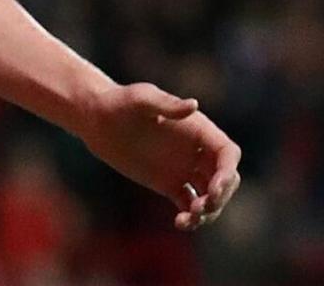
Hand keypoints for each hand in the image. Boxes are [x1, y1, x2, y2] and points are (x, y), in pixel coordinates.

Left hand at [77, 82, 240, 230]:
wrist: (96, 119)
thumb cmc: (117, 103)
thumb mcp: (140, 100)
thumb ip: (165, 104)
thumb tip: (194, 105)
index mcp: (198, 130)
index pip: (227, 153)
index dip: (227, 172)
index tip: (214, 189)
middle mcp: (197, 151)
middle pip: (225, 178)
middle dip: (221, 195)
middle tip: (201, 207)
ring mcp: (185, 169)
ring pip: (211, 195)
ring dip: (209, 210)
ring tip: (190, 217)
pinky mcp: (169, 184)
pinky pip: (189, 205)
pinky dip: (191, 217)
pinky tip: (180, 223)